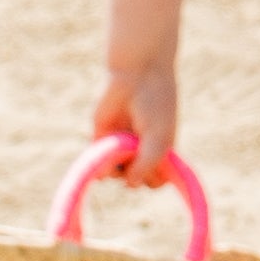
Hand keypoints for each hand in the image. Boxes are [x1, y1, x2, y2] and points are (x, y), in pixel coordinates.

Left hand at [91, 61, 176, 176]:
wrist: (136, 76)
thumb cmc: (155, 105)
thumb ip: (147, 165)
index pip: (157, 180)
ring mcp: (121, 145)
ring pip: (116, 175)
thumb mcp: (159, 138)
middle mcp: (140, 150)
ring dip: (118, 170)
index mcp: (160, 150)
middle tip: (139, 154)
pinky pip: (99, 162)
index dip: (154, 180)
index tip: (154, 168)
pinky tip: (108, 152)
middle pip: (137, 180)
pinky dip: (102, 164)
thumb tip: (130, 184)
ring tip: (122, 149)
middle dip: (137, 174)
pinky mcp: (102, 138)